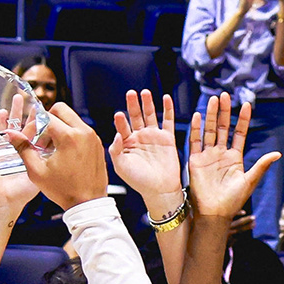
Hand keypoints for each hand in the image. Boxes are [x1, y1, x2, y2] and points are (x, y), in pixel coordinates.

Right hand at [18, 85, 111, 208]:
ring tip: (52, 147)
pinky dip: (70, 133)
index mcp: (69, 137)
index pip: (45, 116)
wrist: (88, 203)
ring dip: (59, 126)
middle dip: (47, 119)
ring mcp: (92, 136)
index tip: (29, 137)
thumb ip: (23, 149)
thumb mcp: (37, 171)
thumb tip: (11, 134)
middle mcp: (83, 132)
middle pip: (61, 109)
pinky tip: (63, 152)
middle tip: (41, 137)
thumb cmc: (64, 190)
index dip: (33, 126)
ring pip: (71, 117)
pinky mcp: (97, 143)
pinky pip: (81, 128)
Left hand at [108, 88, 183, 215]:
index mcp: (127, 144)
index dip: (121, 120)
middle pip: (136, 116)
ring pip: (150, 115)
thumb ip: (115, 150)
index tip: (119, 114)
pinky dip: (168, 109)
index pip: (122, 127)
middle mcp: (140, 138)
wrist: (159, 190)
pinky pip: (168, 121)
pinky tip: (166, 98)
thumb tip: (116, 134)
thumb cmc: (139, 181)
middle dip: (133, 104)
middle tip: (131, 93)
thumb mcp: (121, 167)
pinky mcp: (168, 138)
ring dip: (148, 103)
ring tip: (145, 93)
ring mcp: (153, 137)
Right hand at [184, 94, 271, 225]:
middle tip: (225, 95)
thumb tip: (277, 153)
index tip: (246, 104)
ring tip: (213, 100)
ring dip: (210, 115)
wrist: (214, 213)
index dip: (242, 119)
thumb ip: (261, 166)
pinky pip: (195, 142)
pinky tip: (197, 115)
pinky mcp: (195, 161)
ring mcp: (207, 156)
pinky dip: (196, 129)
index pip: (239, 133)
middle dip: (223, 112)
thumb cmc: (233, 201)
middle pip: (222, 128)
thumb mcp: (249, 181)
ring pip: (209, 131)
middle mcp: (220, 154)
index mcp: (234, 157)